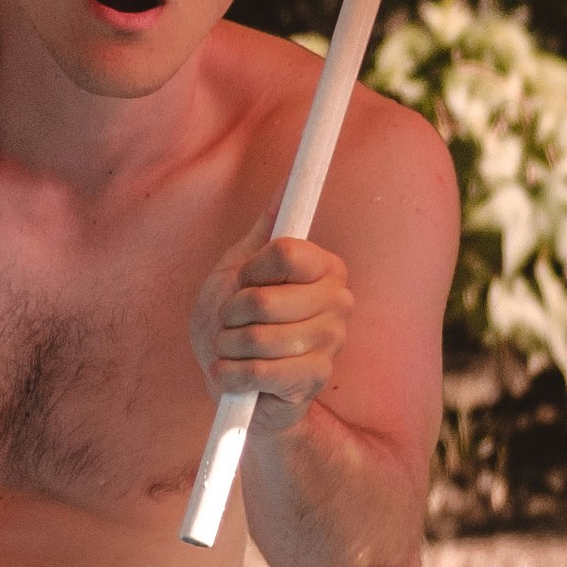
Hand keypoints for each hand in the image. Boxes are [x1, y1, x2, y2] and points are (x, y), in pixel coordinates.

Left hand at [192, 233, 354, 412]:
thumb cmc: (237, 322)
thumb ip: (267, 228)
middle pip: (262, 299)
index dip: (249, 272)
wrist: (235, 382)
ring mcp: (331, 342)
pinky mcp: (315, 379)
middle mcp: (338, 301)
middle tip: (232, 324)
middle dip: (229, 315)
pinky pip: (260, 372)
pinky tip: (233, 375)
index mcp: (325, 267)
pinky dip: (231, 375)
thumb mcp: (241, 268)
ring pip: (257, 337)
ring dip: (227, 347)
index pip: (285, 252)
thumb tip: (286, 184)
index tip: (244, 283)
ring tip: (233, 350)